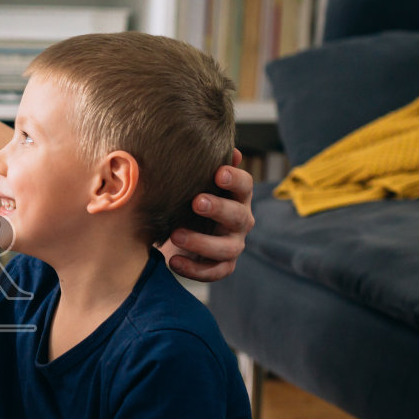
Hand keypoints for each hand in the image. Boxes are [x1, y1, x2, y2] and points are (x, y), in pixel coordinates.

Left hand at [161, 148, 254, 281]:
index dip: (235, 179)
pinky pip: (215, 272)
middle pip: (239, 216)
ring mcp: (232, 245)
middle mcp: (240, 221)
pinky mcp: (222, 266)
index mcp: (236, 197)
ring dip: (202, 242)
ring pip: (227, 248)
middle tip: (196, 202)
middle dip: (219, 208)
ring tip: (176, 234)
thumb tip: (223, 147)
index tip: (219, 173)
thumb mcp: (192, 182)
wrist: (176, 232)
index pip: (245, 186)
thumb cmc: (188, 200)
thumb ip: (201, 165)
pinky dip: (194, 269)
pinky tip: (173, 261)